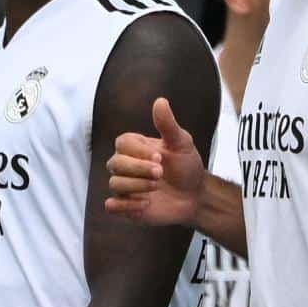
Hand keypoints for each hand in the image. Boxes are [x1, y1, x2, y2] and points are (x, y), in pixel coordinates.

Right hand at [105, 97, 205, 226]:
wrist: (195, 196)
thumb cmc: (187, 166)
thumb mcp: (182, 144)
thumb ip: (168, 125)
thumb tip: (160, 100)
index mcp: (136, 148)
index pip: (122, 143)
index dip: (138, 151)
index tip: (160, 156)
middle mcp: (127, 166)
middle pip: (115, 163)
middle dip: (138, 169)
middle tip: (161, 172)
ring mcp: (125, 186)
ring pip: (114, 183)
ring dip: (137, 186)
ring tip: (157, 187)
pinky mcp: (126, 206)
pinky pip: (112, 205)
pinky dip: (126, 205)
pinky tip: (146, 204)